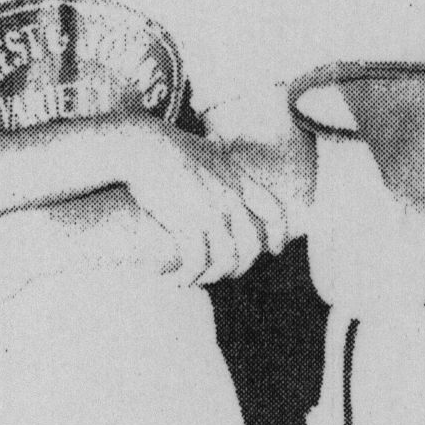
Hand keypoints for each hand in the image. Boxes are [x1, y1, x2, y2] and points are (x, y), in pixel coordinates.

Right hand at [118, 120, 289, 285]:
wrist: (145, 147)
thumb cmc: (170, 147)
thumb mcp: (208, 148)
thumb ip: (220, 156)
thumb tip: (220, 146)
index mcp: (240, 181)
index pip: (274, 212)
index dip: (279, 235)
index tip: (274, 250)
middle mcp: (231, 199)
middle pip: (252, 245)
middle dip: (242, 266)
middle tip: (227, 273)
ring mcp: (211, 212)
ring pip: (226, 259)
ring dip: (212, 276)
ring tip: (197, 278)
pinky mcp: (187, 223)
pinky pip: (197, 261)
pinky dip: (189, 275)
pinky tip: (178, 278)